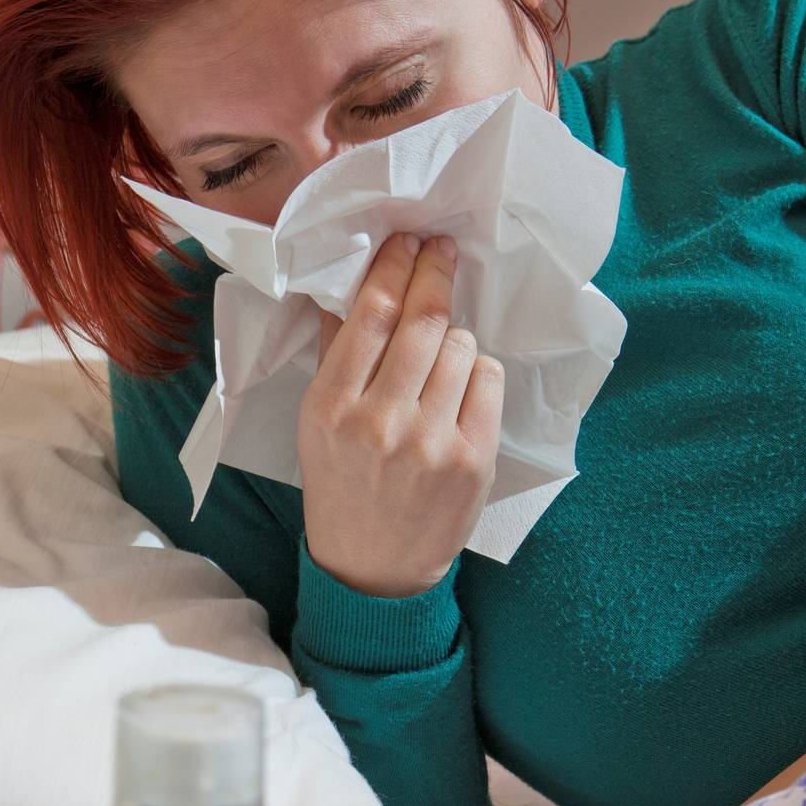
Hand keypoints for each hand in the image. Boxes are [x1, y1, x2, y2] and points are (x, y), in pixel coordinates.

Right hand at [297, 232, 503, 597]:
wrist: (373, 566)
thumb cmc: (343, 485)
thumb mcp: (318, 423)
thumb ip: (336, 354)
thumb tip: (348, 286)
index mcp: (332, 405)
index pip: (371, 312)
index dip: (396, 265)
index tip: (410, 239)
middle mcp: (381, 420)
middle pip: (423, 320)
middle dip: (437, 273)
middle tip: (444, 250)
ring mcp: (430, 441)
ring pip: (460, 345)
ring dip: (454, 337)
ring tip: (440, 355)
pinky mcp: (472, 459)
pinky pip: (488, 380)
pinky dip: (477, 372)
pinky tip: (460, 388)